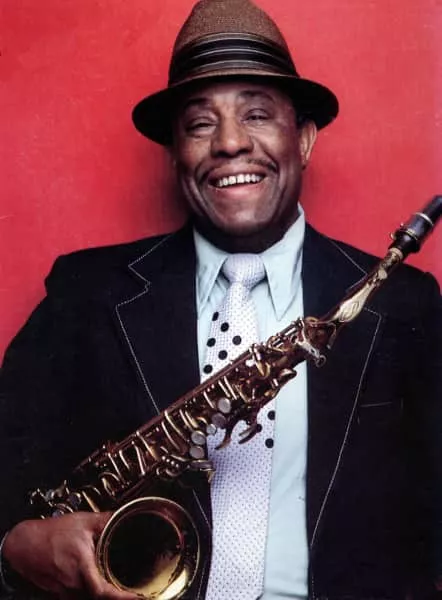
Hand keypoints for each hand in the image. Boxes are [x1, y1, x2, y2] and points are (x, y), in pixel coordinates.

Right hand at [3, 512, 138, 599]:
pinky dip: (88, 590)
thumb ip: (104, 519)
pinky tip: (94, 580)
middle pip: (98, 595)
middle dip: (115, 594)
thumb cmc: (51, 533)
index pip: (103, 590)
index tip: (136, 597)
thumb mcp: (82, 521)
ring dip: (101, 591)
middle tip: (131, 590)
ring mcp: (65, 589)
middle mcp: (73, 582)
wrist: (24, 543)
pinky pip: (77, 595)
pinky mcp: (60, 591)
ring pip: (88, 596)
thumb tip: (123, 513)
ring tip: (117, 585)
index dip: (121, 597)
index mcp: (82, 565)